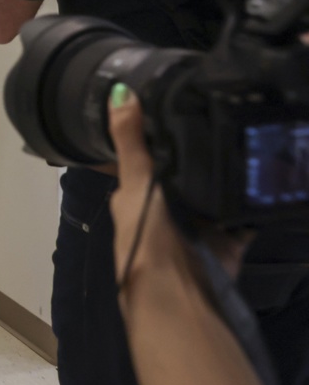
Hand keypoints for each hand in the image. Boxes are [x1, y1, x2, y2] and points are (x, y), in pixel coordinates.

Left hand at [107, 84, 249, 283]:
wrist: (180, 293)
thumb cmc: (147, 237)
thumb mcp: (135, 184)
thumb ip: (130, 142)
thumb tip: (118, 91)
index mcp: (136, 196)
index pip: (146, 157)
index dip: (157, 134)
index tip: (181, 101)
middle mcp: (164, 209)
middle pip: (183, 174)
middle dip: (200, 153)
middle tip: (226, 112)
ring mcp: (196, 226)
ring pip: (213, 192)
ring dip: (226, 175)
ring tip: (248, 135)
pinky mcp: (226, 241)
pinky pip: (242, 217)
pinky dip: (252, 204)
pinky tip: (266, 177)